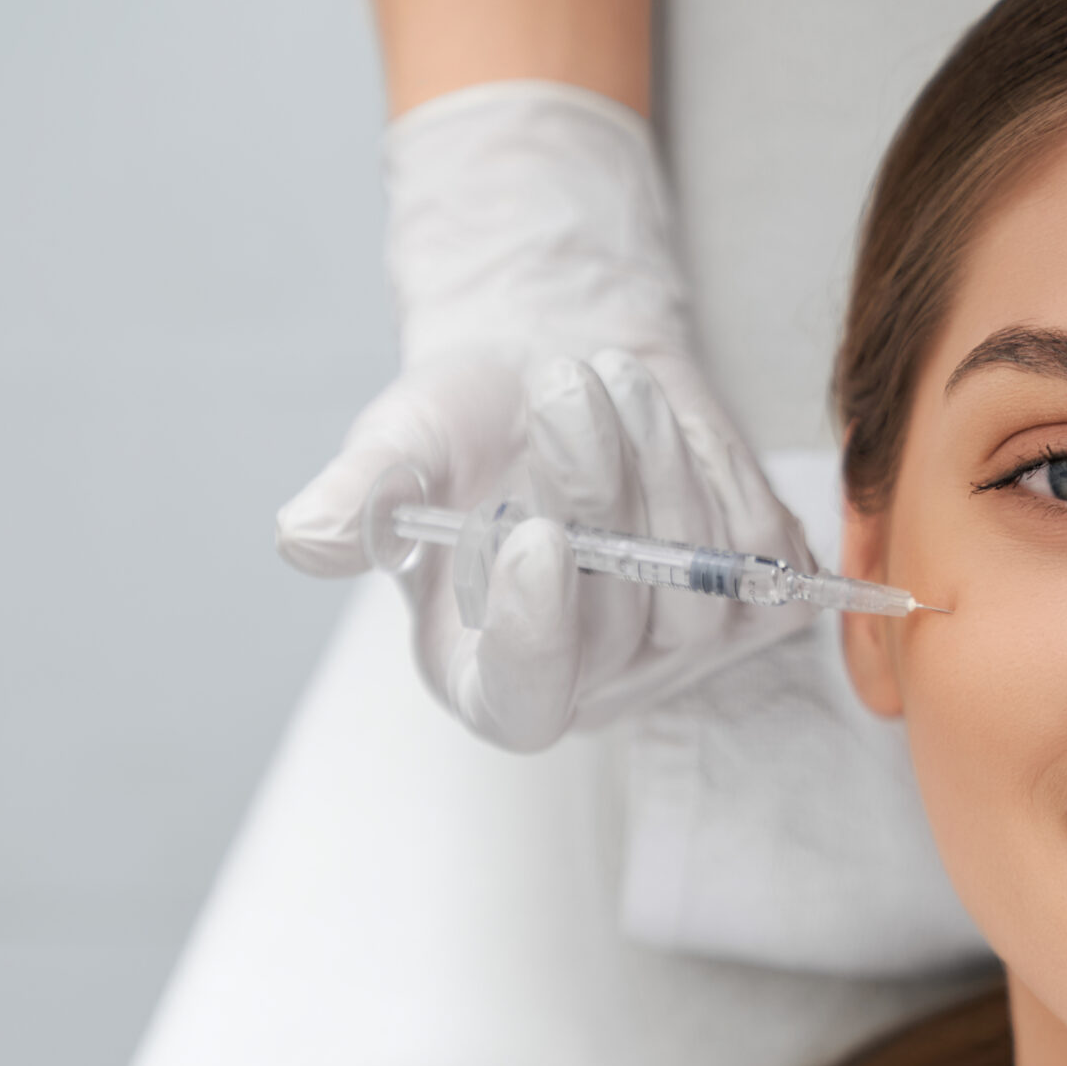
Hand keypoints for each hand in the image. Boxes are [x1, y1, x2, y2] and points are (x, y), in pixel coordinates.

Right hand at [273, 81, 815, 750]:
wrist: (564, 366)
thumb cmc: (469, 426)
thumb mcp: (401, 448)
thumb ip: (359, 499)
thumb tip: (303, 539)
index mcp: (488, 675)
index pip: (527, 699)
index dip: (538, 635)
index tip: (541, 539)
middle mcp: (593, 683)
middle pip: (622, 624)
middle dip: (599, 487)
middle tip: (564, 381)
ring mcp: (683, 653)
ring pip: (700, 581)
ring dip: (661, 460)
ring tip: (611, 371)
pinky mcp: (755, 603)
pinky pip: (762, 550)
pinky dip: (719, 467)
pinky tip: (672, 425)